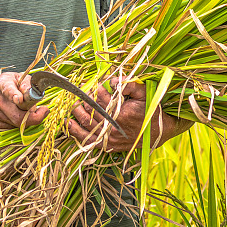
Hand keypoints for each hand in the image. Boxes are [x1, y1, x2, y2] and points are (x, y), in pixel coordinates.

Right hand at [0, 72, 47, 129]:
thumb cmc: (6, 85)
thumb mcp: (18, 77)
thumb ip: (28, 84)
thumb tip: (34, 95)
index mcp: (2, 83)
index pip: (8, 90)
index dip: (14, 95)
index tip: (20, 100)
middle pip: (16, 115)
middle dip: (34, 116)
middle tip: (44, 111)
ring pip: (17, 123)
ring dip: (28, 119)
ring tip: (30, 110)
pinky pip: (13, 127)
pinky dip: (20, 123)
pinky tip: (19, 114)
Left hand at [66, 78, 190, 152]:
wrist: (159, 132)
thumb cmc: (151, 111)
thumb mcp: (144, 94)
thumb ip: (129, 84)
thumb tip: (113, 80)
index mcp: (121, 113)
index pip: (101, 98)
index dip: (96, 90)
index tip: (95, 84)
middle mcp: (112, 127)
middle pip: (91, 110)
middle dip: (85, 99)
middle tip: (82, 92)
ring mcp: (109, 138)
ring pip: (86, 123)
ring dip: (77, 112)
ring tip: (73, 104)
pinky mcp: (107, 146)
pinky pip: (87, 140)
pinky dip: (75, 132)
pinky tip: (68, 123)